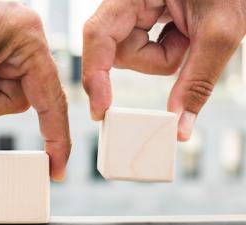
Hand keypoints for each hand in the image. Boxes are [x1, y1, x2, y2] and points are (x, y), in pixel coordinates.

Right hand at [83, 0, 244, 140]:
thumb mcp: (218, 33)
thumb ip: (197, 81)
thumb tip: (179, 125)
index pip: (98, 35)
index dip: (94, 74)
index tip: (101, 109)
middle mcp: (125, 2)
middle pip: (117, 51)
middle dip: (152, 61)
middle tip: (185, 44)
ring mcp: (130, 12)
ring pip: (131, 55)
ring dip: (162, 56)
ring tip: (187, 33)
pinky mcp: (138, 21)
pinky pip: (140, 51)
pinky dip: (163, 52)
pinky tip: (180, 33)